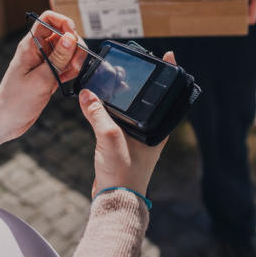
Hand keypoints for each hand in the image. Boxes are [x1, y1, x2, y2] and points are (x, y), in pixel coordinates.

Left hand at [0, 10, 87, 150]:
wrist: (6, 120)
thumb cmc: (16, 101)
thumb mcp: (41, 79)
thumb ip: (58, 57)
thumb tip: (71, 37)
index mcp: (30, 45)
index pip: (48, 19)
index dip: (64, 23)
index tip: (73, 37)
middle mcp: (38, 50)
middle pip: (64, 34)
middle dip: (74, 46)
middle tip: (72, 65)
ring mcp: (44, 62)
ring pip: (68, 50)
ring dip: (74, 60)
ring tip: (67, 75)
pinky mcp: (49, 73)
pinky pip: (66, 65)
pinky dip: (70, 71)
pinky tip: (65, 81)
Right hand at [79, 51, 174, 196]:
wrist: (116, 200)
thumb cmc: (123, 172)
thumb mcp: (110, 138)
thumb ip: (98, 114)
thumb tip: (87, 94)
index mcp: (156, 129)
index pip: (166, 96)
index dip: (168, 75)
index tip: (167, 56)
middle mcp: (149, 131)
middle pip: (146, 99)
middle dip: (138, 81)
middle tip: (129, 64)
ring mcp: (134, 137)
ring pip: (129, 109)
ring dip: (120, 95)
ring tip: (110, 78)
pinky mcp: (120, 144)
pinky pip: (115, 119)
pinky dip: (108, 109)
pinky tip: (97, 103)